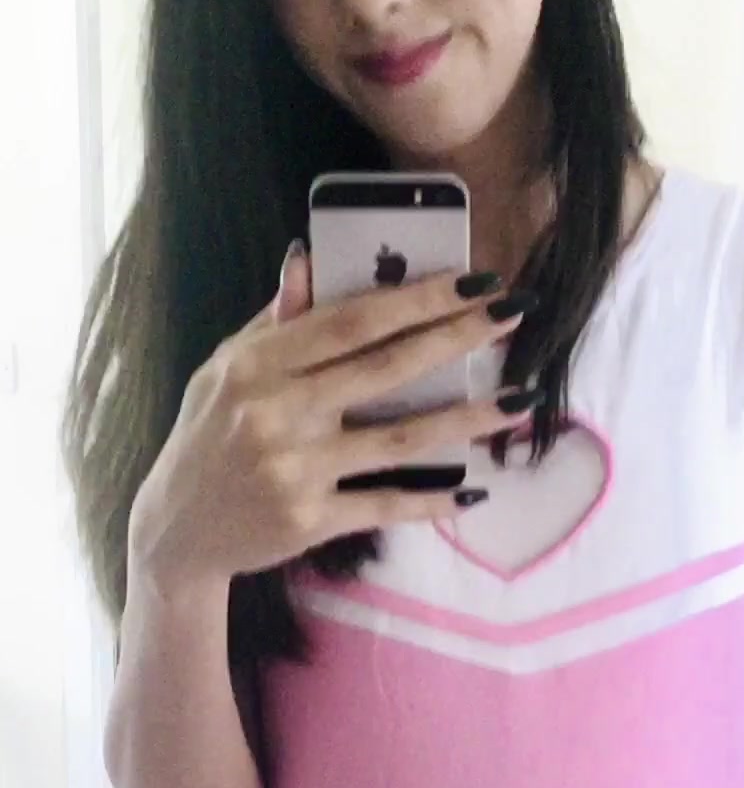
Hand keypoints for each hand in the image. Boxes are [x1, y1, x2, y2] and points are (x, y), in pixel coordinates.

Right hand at [130, 247, 534, 587]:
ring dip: (468, 419)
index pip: (354, 320)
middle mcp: (278, 412)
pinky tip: (475, 489)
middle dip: (458, 337)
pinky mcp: (311, 520)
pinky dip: (433, 498)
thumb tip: (309, 256)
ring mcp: (297, 469)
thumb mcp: (225, 367)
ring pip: (400, 439)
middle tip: (516, 314)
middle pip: (387, 368)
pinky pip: (387, 505)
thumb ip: (276, 320)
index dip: (419, 297)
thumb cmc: (210, 435)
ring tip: (520, 399)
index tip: (475, 278)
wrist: (178, 530)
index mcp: (260, 364)